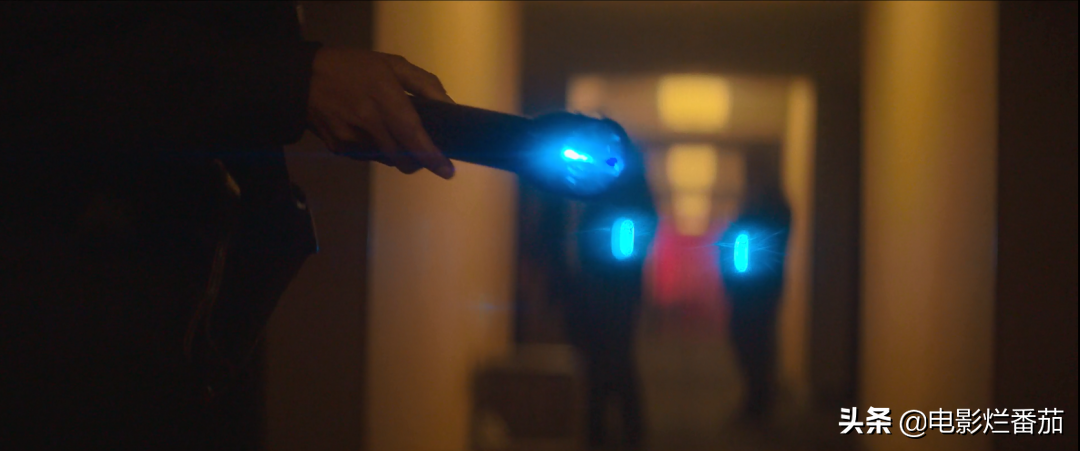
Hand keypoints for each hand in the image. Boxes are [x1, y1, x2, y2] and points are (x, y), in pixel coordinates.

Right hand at [307, 47, 454, 178]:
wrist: (302, 77)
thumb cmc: (353, 67)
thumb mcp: (392, 64)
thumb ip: (424, 85)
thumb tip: (449, 107)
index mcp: (383, 97)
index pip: (412, 134)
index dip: (431, 155)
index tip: (447, 170)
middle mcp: (367, 122)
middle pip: (401, 156)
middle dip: (417, 160)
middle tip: (424, 151)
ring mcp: (350, 139)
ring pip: (386, 159)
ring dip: (396, 152)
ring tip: (392, 131)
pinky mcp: (338, 148)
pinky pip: (368, 156)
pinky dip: (377, 149)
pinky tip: (370, 131)